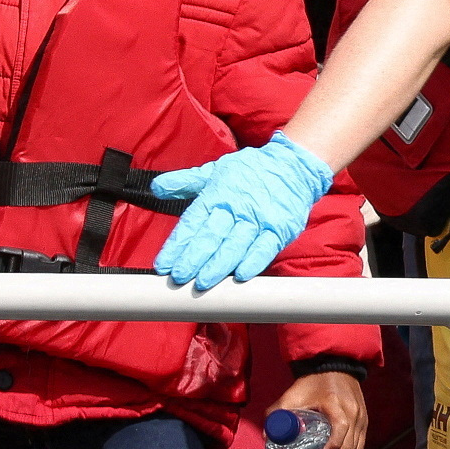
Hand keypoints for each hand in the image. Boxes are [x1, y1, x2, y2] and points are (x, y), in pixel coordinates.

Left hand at [150, 134, 334, 290]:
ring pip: (235, 245)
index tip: (163, 264)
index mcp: (217, 193)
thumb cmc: (250, 170)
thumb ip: (185, 181)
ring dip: (218, 266)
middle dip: (193, 259)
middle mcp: (236, 206)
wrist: (293, 165)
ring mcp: (259, 218)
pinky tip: (240, 275)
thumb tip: (156, 187)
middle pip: (211, 236)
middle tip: (178, 278)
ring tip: (202, 282)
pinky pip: (265, 247)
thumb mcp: (214, 170)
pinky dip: (253, 262)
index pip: (192, 222)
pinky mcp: (280, 228)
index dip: (177, 244)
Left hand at [275, 370, 368, 448]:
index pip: (340, 426)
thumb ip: (278, 412)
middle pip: (350, 444)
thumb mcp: (294, 394)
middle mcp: (353, 412)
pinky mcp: (364, 422)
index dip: (334, 443)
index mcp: (336, 404)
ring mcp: (361, 418)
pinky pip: (361, 445)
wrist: (335, 366)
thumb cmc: (313, 382)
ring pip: (358, 448)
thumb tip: (267, 438)